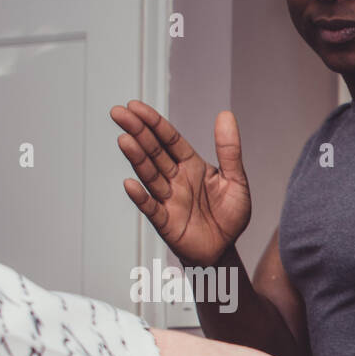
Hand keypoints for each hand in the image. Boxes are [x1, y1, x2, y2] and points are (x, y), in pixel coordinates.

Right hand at [110, 100, 249, 265]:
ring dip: (137, 158)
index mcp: (191, 165)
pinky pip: (151, 207)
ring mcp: (168, 199)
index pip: (169, 139)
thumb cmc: (229, 215)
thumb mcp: (236, 180)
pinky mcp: (165, 221)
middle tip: (119, 113)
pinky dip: (141, 197)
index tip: (135, 106)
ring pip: (150, 175)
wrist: (225, 249)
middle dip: (138, 132)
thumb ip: (230, 151)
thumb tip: (225, 114)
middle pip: (154, 151)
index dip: (154, 123)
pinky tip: (130, 184)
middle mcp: (175, 178)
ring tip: (124, 140)